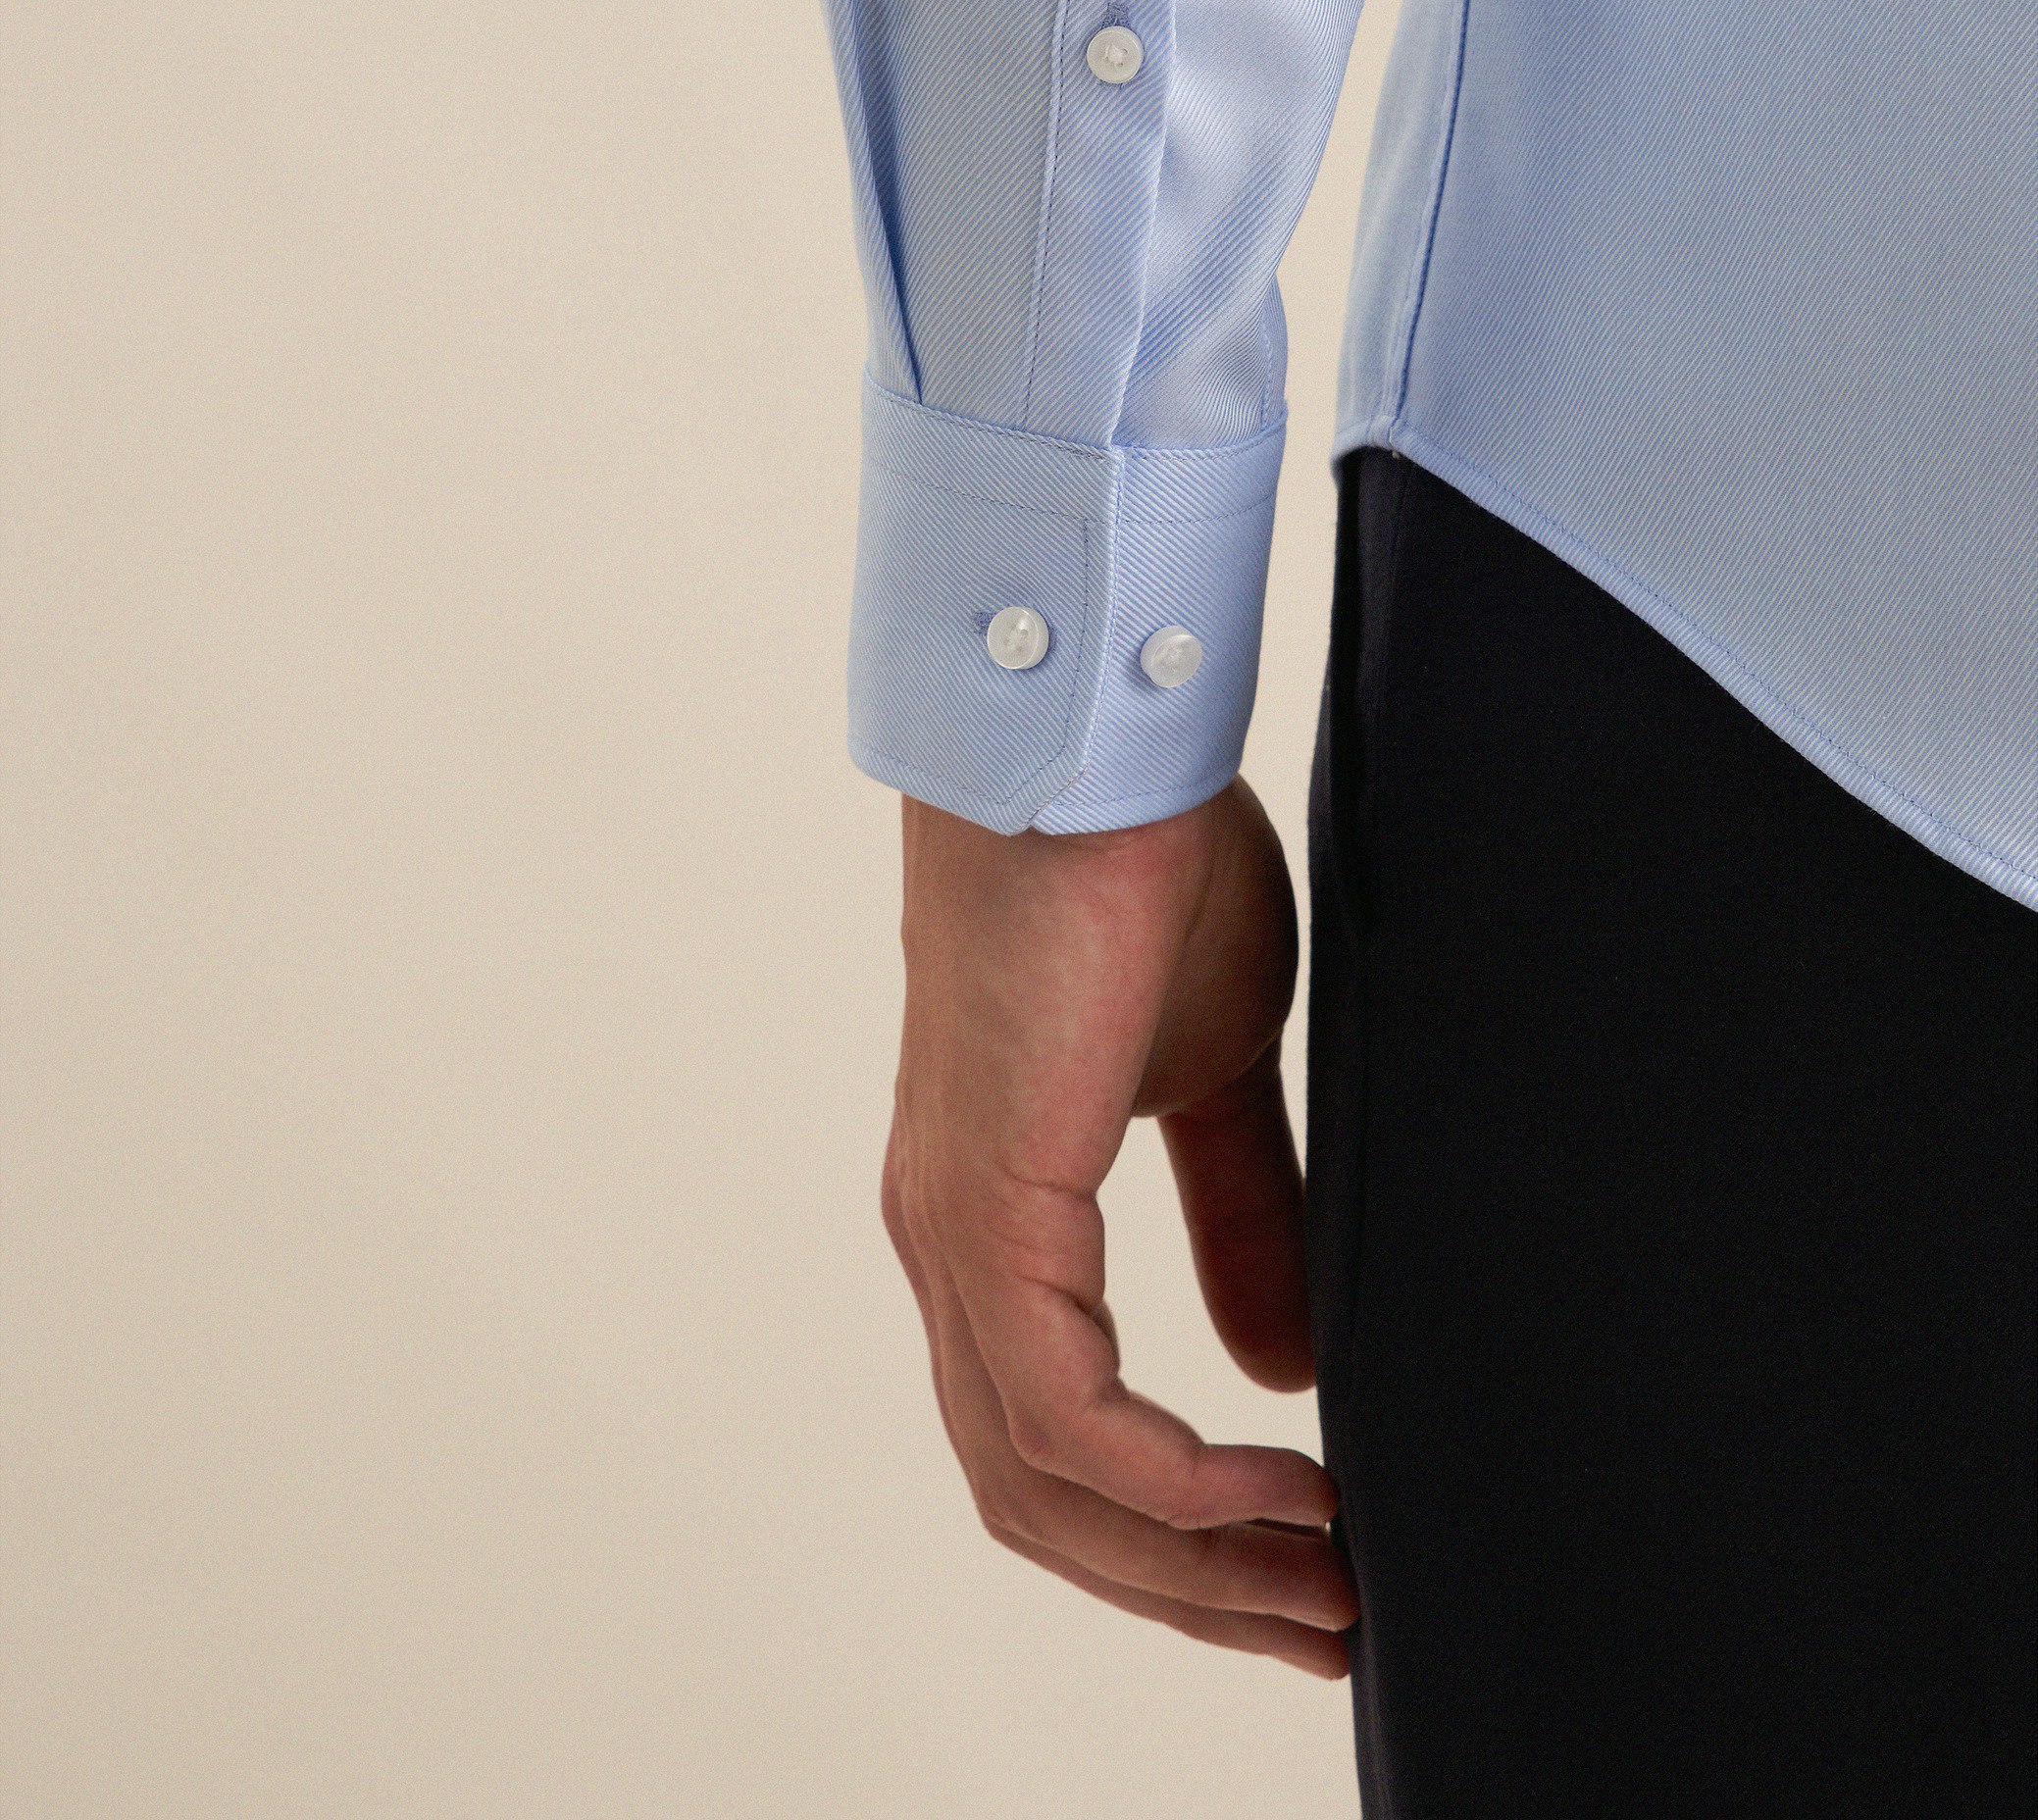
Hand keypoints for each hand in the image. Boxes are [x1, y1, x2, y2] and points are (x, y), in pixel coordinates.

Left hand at [881, 777, 1356, 1675]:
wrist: (1100, 752)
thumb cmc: (1142, 875)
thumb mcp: (1218, 1071)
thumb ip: (1240, 1213)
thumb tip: (1279, 1368)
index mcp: (993, 1214)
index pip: (1055, 1434)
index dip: (1170, 1531)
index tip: (1305, 1564)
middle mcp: (949, 1247)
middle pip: (1040, 1498)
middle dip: (1188, 1589)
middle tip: (1328, 1631)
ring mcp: (955, 1236)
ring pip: (1044, 1485)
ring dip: (1189, 1565)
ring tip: (1328, 1592)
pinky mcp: (989, 1209)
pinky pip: (1064, 1416)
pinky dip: (1171, 1483)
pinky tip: (1281, 1492)